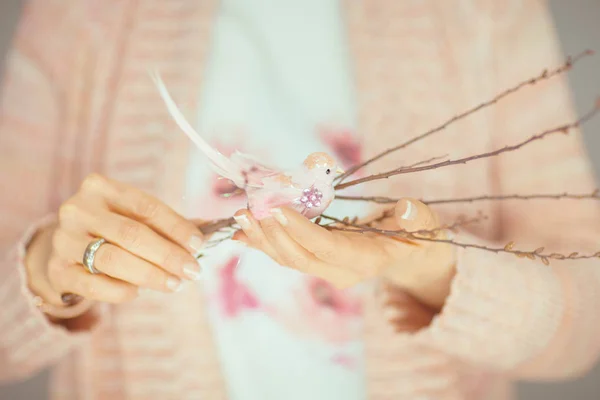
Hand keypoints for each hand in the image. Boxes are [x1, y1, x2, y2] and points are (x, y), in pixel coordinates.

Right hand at [26, 174, 204, 315]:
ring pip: (112, 259)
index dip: (176, 227)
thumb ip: (168, 224)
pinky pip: (93, 285)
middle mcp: (78, 209)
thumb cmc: (112, 228)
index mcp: (100, 187)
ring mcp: (64, 240)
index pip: (145, 206)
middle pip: (131, 234)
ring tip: (175, 283)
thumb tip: (209, 232)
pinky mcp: (57, 270)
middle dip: (168, 255)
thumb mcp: (135, 216)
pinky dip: (120, 291)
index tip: (199, 244)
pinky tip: (139, 292)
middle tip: (193, 271)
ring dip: (150, 275)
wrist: (67, 246)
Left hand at [232, 198, 455, 308]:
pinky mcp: (315, 263)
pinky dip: (262, 243)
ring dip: (261, 239)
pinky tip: (240, 232)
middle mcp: (341, 271)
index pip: (327, 248)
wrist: (406, 254)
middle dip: (272, 235)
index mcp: (365, 259)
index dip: (301, 231)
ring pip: (287, 259)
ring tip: (241, 216)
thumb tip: (405, 209)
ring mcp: (325, 270)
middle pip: (299, 258)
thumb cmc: (415, 233)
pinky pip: (284, 255)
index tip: (278, 209)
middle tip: (251, 209)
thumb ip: (417, 217)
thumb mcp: (424, 222)